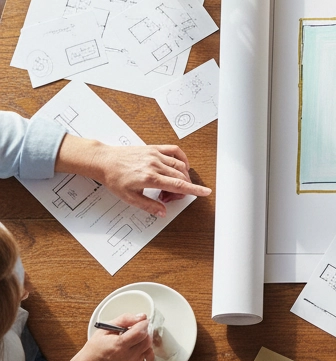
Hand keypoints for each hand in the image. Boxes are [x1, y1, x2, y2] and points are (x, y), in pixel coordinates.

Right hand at [40, 314, 155, 360]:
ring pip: (148, 349)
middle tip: (135, 332)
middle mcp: (127, 358)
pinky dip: (145, 354)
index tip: (141, 322)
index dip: (143, 324)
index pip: (141, 332)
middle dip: (143, 333)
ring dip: (143, 343)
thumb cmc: (94, 351)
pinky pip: (149, 360)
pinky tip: (136, 352)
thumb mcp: (105, 329)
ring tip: (131, 343)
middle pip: (147, 340)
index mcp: (118, 346)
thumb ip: (125, 320)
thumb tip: (142, 317)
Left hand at [55, 137, 210, 216]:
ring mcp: (155, 155)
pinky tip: (181, 165)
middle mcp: (155, 165)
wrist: (105, 161)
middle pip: (181, 177)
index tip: (205, 192)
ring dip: (183, 176)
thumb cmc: (114, 178)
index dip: (194, 189)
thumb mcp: (129, 198)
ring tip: (173, 185)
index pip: (178, 185)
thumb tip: (162, 212)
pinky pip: (175, 151)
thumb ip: (148, 206)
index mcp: (150, 178)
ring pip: (180, 165)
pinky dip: (182, 159)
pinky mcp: (154, 148)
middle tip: (174, 196)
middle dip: (184, 188)